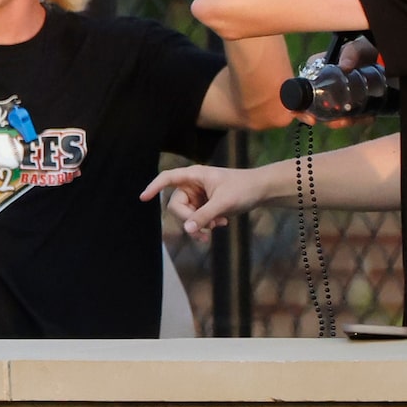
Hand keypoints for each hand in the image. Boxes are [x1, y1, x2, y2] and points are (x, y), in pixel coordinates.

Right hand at [143, 162, 274, 238]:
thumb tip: (187, 229)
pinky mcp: (204, 206)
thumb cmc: (244, 188)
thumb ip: (204, 216)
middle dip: (189, 219)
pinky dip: (206, 225)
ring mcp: (197, 196)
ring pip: (186, 216)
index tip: (143, 198)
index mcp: (194, 176)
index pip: (167, 178)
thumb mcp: (224, 203)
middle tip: (206, 230)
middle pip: (176, 206)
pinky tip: (221, 224)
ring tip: (218, 227)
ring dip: (200, 225)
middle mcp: (192, 185)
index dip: (154, 187)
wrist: (263, 190)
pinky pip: (196, 220)